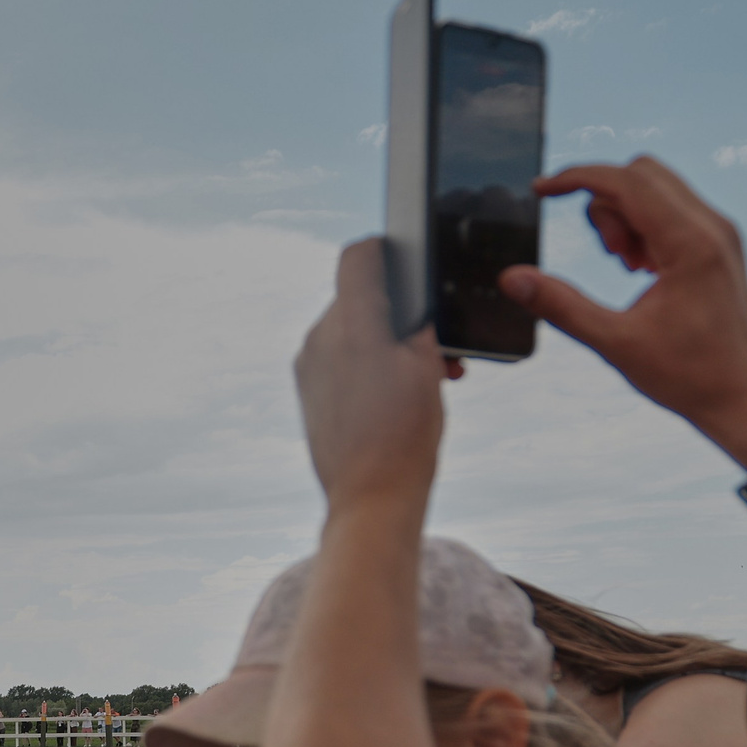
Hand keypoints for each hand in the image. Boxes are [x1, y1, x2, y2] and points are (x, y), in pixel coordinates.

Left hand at [295, 239, 451, 510]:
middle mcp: (320, 338)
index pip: (357, 256)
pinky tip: (398, 390)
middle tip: (439, 344)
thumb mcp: (427, 367)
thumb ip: (418, 322)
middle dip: (400, 310)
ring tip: (427, 374)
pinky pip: (339, 358)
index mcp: (352, 323)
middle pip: (359, 297)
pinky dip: (368, 362)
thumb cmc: (404, 434)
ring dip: (388, 339)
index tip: (409, 256)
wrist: (370, 497)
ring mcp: (308, 365)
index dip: (385, 248)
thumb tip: (413, 299)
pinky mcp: (307, 390)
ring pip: (351, 330)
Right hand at [499, 157, 746, 468]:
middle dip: (604, 202)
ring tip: (626, 267)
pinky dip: (643, 225)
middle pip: (641, 174)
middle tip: (607, 255)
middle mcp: (712, 226)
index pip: (627, 181)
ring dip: (624, 215)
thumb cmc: (689, 375)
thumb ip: (560, 306)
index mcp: (692, 243)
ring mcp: (719, 232)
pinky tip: (640, 269)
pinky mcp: (718, 243)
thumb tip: (513, 279)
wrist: (743, 397)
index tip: (541, 191)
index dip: (577, 177)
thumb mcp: (614, 343)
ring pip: (655, 187)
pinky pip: (671, 208)